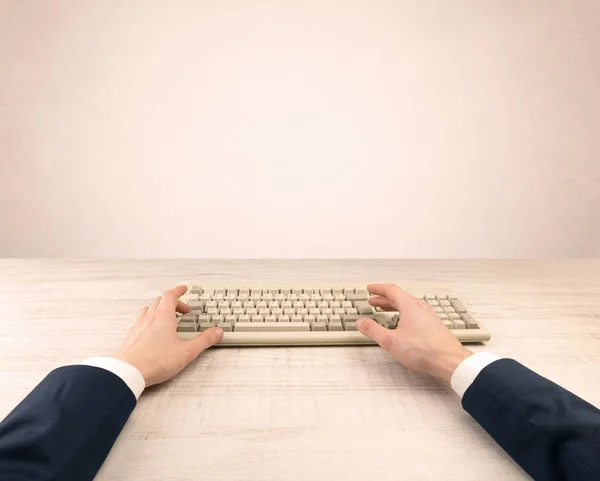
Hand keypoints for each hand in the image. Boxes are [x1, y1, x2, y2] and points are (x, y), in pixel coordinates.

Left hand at [115, 285, 222, 386]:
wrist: (127, 373)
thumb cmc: (154, 361)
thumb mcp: (186, 352)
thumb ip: (204, 341)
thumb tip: (216, 332)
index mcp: (163, 317)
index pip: (170, 295)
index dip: (178, 290)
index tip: (184, 289)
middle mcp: (149, 318)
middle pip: (160, 301)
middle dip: (172, 302)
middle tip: (181, 309)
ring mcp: (137, 327)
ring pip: (148, 310)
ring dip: (158, 309)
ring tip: (166, 318)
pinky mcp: (130, 338)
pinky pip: (139, 322)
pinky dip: (148, 321)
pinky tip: (150, 331)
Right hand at [356, 284, 470, 382]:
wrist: (449, 361)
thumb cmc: (424, 350)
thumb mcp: (390, 341)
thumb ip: (373, 330)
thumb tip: (361, 322)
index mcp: (410, 306)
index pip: (391, 290)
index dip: (378, 288)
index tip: (370, 288)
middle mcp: (420, 307)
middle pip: (400, 297)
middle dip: (384, 298)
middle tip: (374, 300)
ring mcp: (429, 316)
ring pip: (408, 305)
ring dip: (394, 306)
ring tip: (385, 311)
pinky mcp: (434, 326)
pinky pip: (415, 313)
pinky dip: (404, 314)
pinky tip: (402, 324)